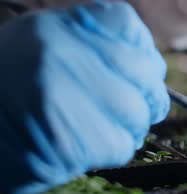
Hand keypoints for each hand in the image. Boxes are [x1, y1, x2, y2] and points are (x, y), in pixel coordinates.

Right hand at [0, 2, 168, 193]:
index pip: (125, 23)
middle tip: (133, 110)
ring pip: (137, 112)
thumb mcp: (34, 50)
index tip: (138, 72)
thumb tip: (144, 62)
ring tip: (100, 129)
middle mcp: (59, 54)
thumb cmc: (6, 99)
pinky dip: (112, 151)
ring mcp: (63, 96)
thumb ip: (85, 47)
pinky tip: (86, 148)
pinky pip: (121, 145)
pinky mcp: (69, 142)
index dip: (141, 50)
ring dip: (128, 127)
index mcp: (52, 28)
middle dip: (147, 95)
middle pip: (143, 70)